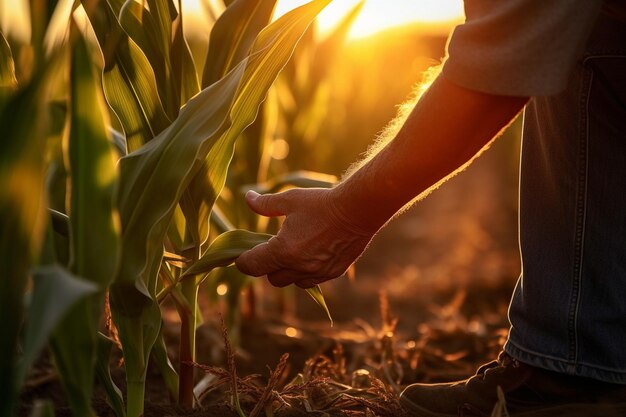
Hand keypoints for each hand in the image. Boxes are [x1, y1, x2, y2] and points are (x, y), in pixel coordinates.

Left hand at [235, 188, 374, 287]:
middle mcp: (298, 267)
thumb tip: (247, 197)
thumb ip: (265, 204)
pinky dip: (305, 272)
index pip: (252, 266)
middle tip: (270, 248)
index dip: (243, 261)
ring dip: (287, 271)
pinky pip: (311, 281)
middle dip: (267, 265)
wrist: (358, 210)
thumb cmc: (322, 203)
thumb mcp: (290, 199)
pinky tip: (309, 254)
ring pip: (292, 282)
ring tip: (292, 251)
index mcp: (283, 250)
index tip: (241, 255)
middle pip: (271, 278)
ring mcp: (316, 273)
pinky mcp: (332, 273)